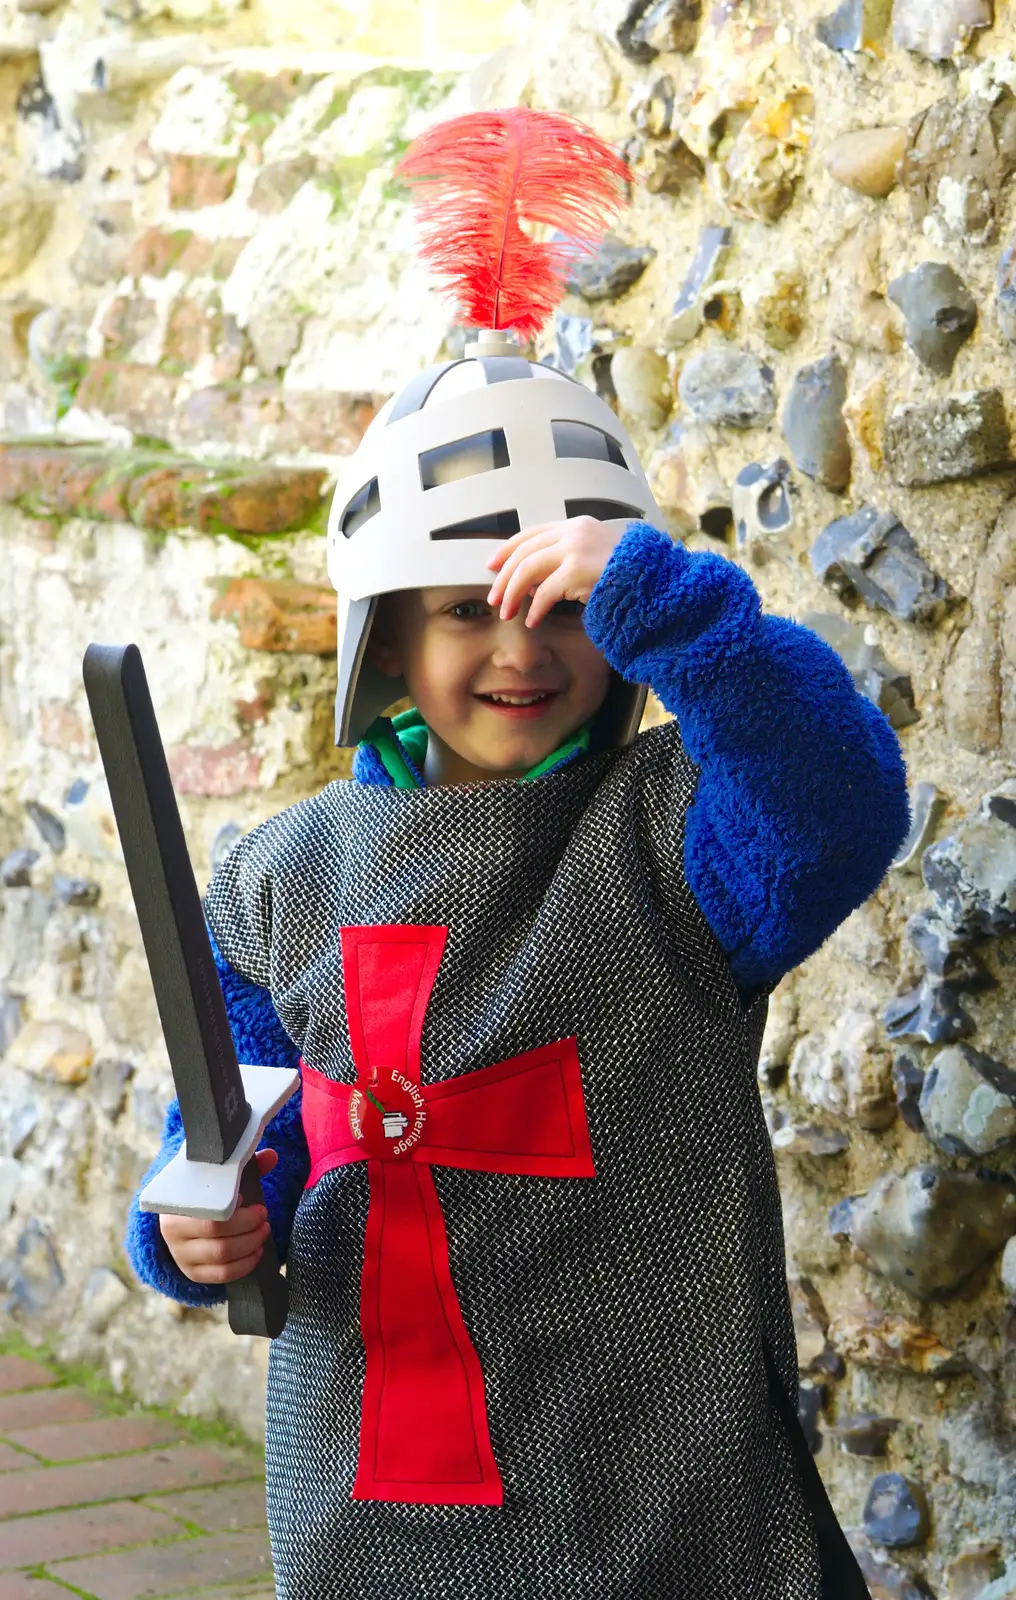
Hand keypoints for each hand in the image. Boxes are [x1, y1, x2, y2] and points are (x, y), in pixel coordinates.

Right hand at [159, 1147, 277, 1284]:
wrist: (182, 1217)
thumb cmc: (204, 1194)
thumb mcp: (218, 1178)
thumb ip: (244, 1166)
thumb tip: (271, 1156)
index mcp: (175, 1205)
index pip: (206, 1212)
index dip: (231, 1209)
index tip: (245, 1199)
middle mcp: (173, 1233)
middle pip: (217, 1236)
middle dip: (248, 1226)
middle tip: (263, 1216)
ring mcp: (182, 1256)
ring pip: (221, 1257)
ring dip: (250, 1244)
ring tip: (263, 1231)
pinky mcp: (193, 1273)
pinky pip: (222, 1275)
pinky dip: (245, 1264)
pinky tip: (256, 1251)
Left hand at [486, 516, 619, 627]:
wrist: (654, 580)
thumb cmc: (628, 575)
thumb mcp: (593, 558)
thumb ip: (564, 561)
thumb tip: (532, 580)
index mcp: (576, 526)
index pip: (530, 533)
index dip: (506, 549)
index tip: (492, 566)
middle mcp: (573, 532)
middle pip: (523, 552)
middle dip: (504, 578)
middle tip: (494, 599)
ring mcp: (575, 549)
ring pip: (527, 569)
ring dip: (512, 593)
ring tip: (507, 613)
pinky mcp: (578, 571)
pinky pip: (545, 592)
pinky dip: (534, 608)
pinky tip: (532, 620)